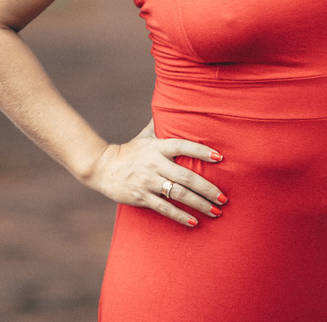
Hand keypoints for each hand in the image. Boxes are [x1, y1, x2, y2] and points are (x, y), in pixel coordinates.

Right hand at [82, 123, 226, 226]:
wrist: (102, 167)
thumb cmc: (129, 152)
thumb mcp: (144, 136)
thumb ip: (159, 124)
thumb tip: (170, 104)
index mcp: (157, 147)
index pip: (183, 146)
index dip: (202, 151)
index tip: (220, 158)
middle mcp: (154, 164)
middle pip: (186, 177)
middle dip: (208, 189)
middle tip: (224, 198)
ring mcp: (148, 181)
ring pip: (179, 194)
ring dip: (200, 204)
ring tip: (216, 211)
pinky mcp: (141, 197)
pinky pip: (165, 208)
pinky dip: (180, 216)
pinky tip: (194, 222)